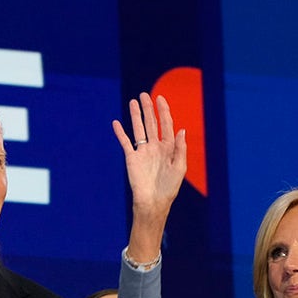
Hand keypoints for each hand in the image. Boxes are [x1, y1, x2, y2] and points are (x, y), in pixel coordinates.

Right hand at [112, 93, 186, 262]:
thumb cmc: (169, 188)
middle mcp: (155, 146)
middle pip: (151, 123)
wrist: (153, 202)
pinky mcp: (132, 158)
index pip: (166, 124)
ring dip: (136, 116)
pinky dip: (120, 133)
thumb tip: (180, 130)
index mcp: (169, 147)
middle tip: (144, 95)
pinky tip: (116, 123)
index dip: (163, 111)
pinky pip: (125, 142)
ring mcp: (143, 151)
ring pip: (138, 129)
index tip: (160, 98)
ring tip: (133, 102)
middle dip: (148, 109)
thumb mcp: (180, 167)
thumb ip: (180, 148)